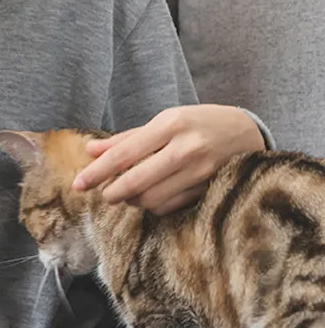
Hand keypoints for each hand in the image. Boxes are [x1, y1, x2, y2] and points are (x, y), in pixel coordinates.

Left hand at [72, 105, 265, 214]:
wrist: (248, 132)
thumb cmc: (198, 123)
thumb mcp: (163, 120)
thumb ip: (126, 138)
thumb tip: (90, 151)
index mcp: (170, 124)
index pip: (124, 154)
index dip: (97, 171)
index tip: (78, 184)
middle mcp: (186, 148)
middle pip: (136, 181)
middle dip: (112, 192)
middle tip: (103, 194)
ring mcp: (200, 171)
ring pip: (152, 199)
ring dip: (133, 200)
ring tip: (127, 192)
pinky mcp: (209, 189)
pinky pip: (170, 206)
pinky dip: (153, 205)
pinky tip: (149, 196)